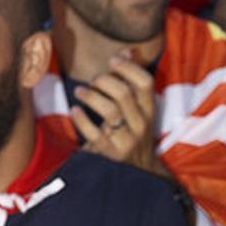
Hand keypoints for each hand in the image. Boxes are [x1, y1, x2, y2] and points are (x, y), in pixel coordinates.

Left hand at [71, 53, 166, 176]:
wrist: (137, 175)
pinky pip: (94, 134)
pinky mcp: (110, 155)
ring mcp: (126, 141)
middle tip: (93, 80)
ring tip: (79, 91)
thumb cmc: (132, 133)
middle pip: (124, 94)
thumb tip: (126, 51)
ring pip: (110, 111)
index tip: (112, 60)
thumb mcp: (138, 111)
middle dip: (104, 81)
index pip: (145, 83)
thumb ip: (131, 82)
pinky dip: (81, 120)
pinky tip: (75, 111)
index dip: (128, 67)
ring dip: (91, 97)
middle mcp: (141, 126)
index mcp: (150, 112)